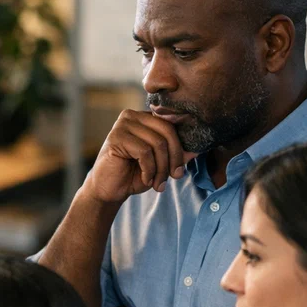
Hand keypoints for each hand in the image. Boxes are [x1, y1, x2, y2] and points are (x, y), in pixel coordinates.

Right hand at [84, 109, 198, 203]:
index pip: (172, 125)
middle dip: (173, 158)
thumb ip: (177, 155)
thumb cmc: (133, 175)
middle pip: (167, 131)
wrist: (108, 190)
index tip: (179, 170)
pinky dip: (149, 170)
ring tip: (157, 183)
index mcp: (145, 117)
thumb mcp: (161, 165)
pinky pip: (144, 152)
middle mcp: (133, 115)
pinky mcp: (116, 137)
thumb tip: (198, 150)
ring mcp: (123, 124)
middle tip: (174, 177)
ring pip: (157, 143)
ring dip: (161, 168)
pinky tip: (145, 179)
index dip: (180, 148)